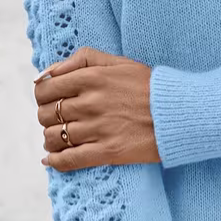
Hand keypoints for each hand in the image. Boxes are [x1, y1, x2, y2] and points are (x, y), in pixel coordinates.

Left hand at [33, 47, 160, 170]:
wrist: (179, 112)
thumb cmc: (149, 86)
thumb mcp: (119, 62)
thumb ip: (82, 58)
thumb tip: (46, 74)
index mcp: (92, 78)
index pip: (45, 89)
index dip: (42, 96)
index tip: (49, 100)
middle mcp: (91, 102)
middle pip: (46, 114)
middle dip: (46, 117)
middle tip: (58, 119)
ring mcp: (98, 128)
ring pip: (54, 137)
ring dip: (51, 139)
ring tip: (59, 138)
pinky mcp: (107, 151)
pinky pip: (68, 160)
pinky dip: (55, 161)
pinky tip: (52, 160)